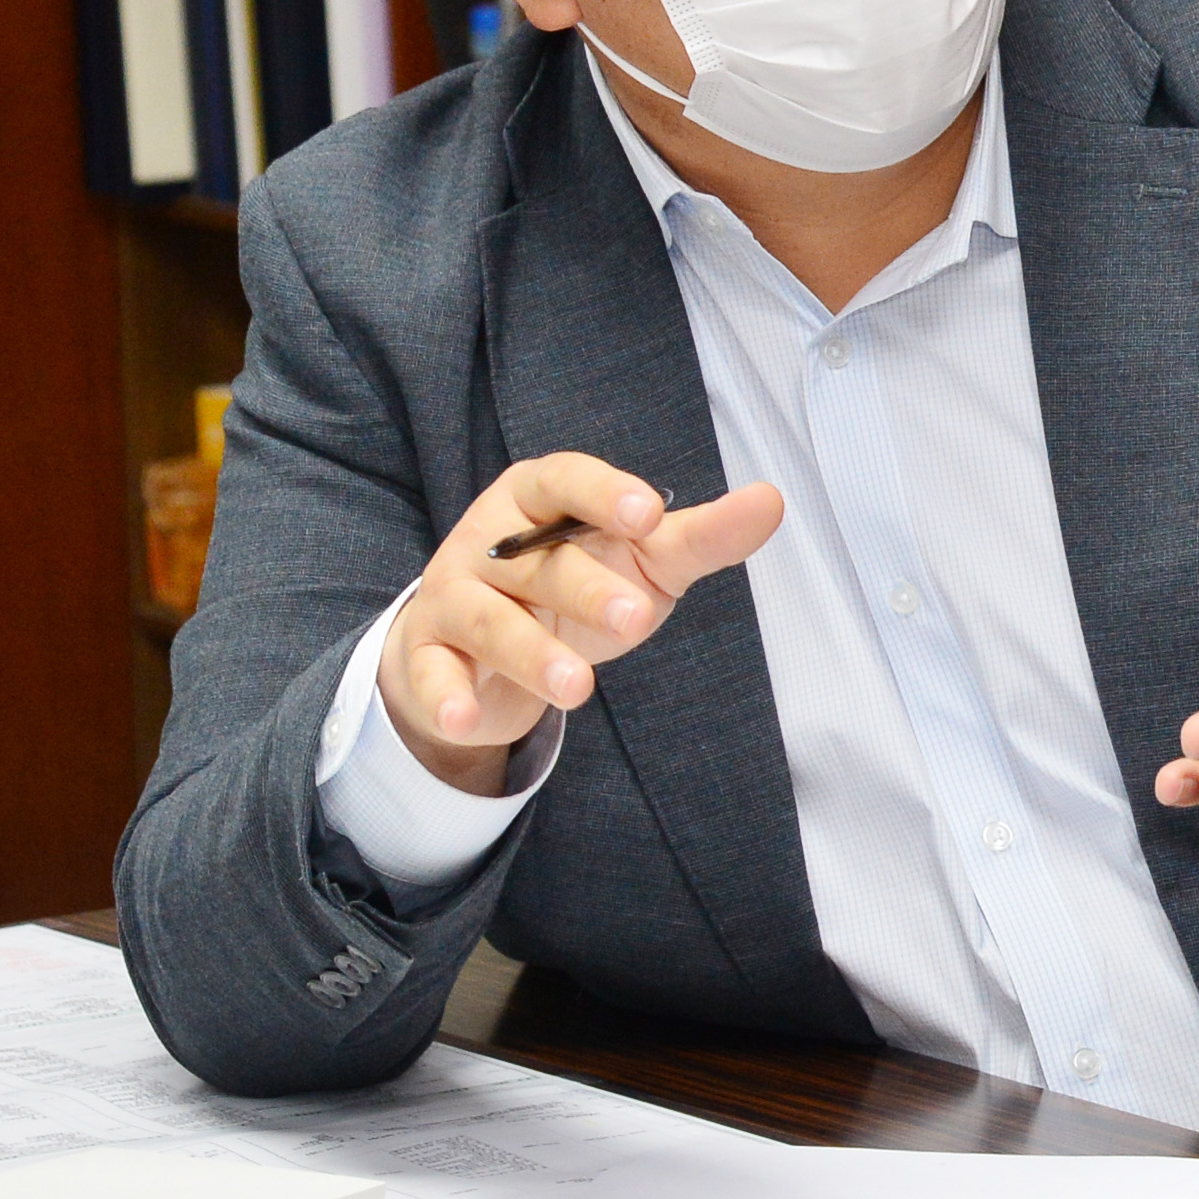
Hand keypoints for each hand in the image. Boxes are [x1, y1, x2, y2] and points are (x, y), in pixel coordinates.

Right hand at [378, 453, 785, 791]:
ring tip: (578, 687)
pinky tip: (467, 718)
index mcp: (538, 499)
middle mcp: (488, 540)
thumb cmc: (575, 588)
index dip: (603, 493)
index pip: (564, 480)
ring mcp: (453, 596)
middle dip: (586, 589)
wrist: (484, 649)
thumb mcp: (642, 562)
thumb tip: (771, 501)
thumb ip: (700, 537)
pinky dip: (447, 697)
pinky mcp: (428, 655)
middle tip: (637, 616)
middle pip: (537, 562)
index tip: (649, 513)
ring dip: (532, 653)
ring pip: (490, 620)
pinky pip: (433, 675)